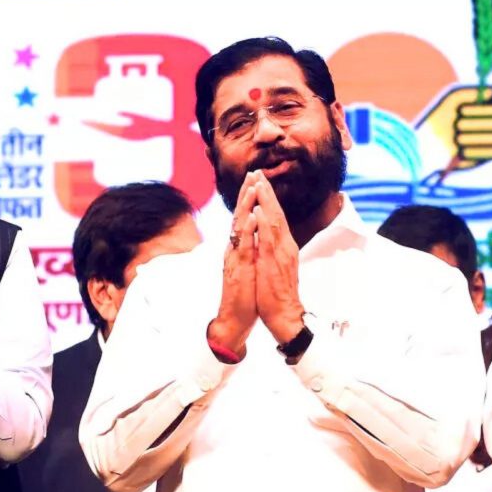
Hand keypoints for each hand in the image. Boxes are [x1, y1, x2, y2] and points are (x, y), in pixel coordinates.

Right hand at [207, 173, 259, 355]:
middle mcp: (234, 249)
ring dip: (245, 206)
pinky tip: (252, 217)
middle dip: (246, 194)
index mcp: (239, 248)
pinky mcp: (237, 270)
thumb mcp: (249, 266)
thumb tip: (255, 234)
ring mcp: (235, 258)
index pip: (244, 217)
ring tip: (252, 187)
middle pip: (239, 216)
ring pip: (239, 228)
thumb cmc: (244, 294)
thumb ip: (249, 249)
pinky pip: (243, 247)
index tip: (256, 178)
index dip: (249, 198)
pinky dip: (247, 230)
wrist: (234, 319)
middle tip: (253, 172)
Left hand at [252, 173, 304, 343]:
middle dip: (267, 192)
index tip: (260, 181)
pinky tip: (258, 210)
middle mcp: (285, 246)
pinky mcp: (274, 263)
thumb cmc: (278, 294)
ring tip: (258, 182)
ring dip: (265, 200)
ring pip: (274, 221)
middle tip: (258, 172)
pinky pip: (269, 239)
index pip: (276, 217)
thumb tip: (267, 237)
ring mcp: (281, 253)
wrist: (285, 315)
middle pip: (276, 213)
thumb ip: (273, 250)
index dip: (268, 198)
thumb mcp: (276, 267)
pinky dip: (263, 223)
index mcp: (284, 247)